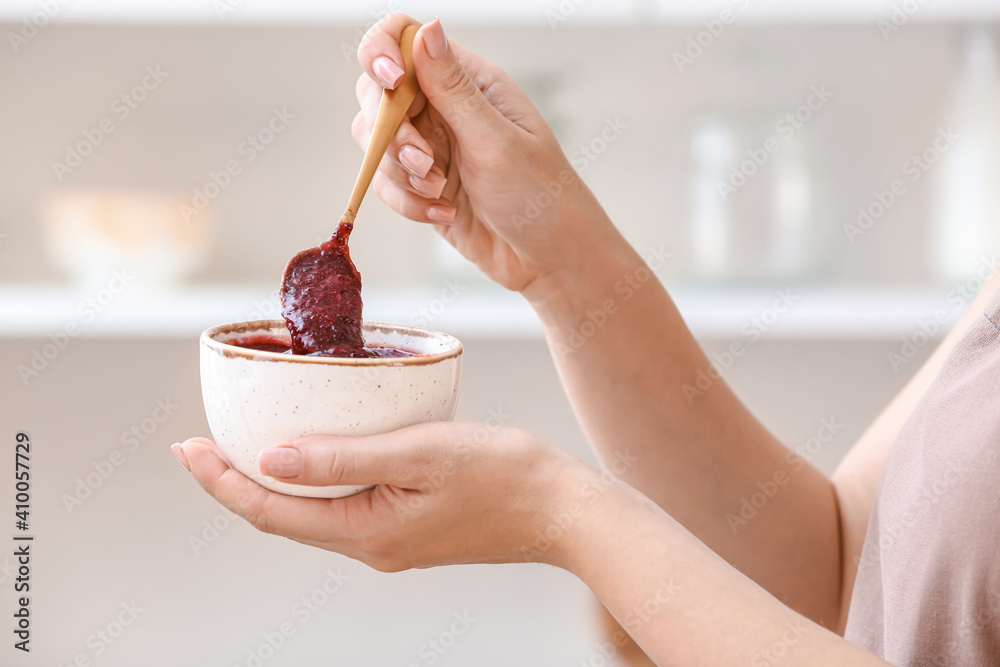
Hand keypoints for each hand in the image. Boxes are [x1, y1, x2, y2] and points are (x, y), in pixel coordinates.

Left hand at [172, 423, 588, 571]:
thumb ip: (345, 458)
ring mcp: (390, 539)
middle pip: (281, 517)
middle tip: (199, 443)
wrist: (563, 511)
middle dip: (234, 481)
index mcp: (366, 533)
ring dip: (272, 481)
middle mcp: (370, 545)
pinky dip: (314, 479)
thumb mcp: (420, 454)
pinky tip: (315, 451)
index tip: (185, 448)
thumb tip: (271, 457)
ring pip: (310, 513)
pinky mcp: (408, 526)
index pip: (269, 511)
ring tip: (244, 443)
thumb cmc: (503, 474)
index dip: (220, 481)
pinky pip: (342, 505)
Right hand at [354, 15, 619, 292]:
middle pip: (377, 94)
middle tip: (425, 162)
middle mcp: (444, 108)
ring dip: (399, 171)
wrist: (550, 257)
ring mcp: (430, 147)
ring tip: (440, 190)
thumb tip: (426, 27)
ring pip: (376, 143)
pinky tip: (444, 212)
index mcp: (468, 82)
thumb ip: (452, 88)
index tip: (390, 84)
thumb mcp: (495, 139)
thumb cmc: (540, 193)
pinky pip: (386, 184)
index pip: (404, 40)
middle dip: (391, 131)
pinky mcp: (421, 186)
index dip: (382, 53)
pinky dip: (407, 202)